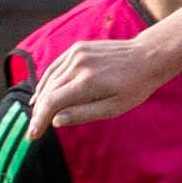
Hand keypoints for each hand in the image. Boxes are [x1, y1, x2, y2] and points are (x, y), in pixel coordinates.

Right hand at [26, 36, 176, 138]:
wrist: (148, 56)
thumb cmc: (135, 86)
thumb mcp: (115, 107)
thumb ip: (84, 114)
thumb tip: (56, 121)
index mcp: (88, 82)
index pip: (52, 102)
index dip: (39, 120)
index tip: (33, 134)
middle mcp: (78, 65)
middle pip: (47, 92)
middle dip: (38, 113)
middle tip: (34, 130)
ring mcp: (76, 53)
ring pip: (49, 79)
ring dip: (40, 98)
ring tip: (36, 116)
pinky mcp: (77, 48)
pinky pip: (55, 67)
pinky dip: (46, 82)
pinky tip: (42, 94)